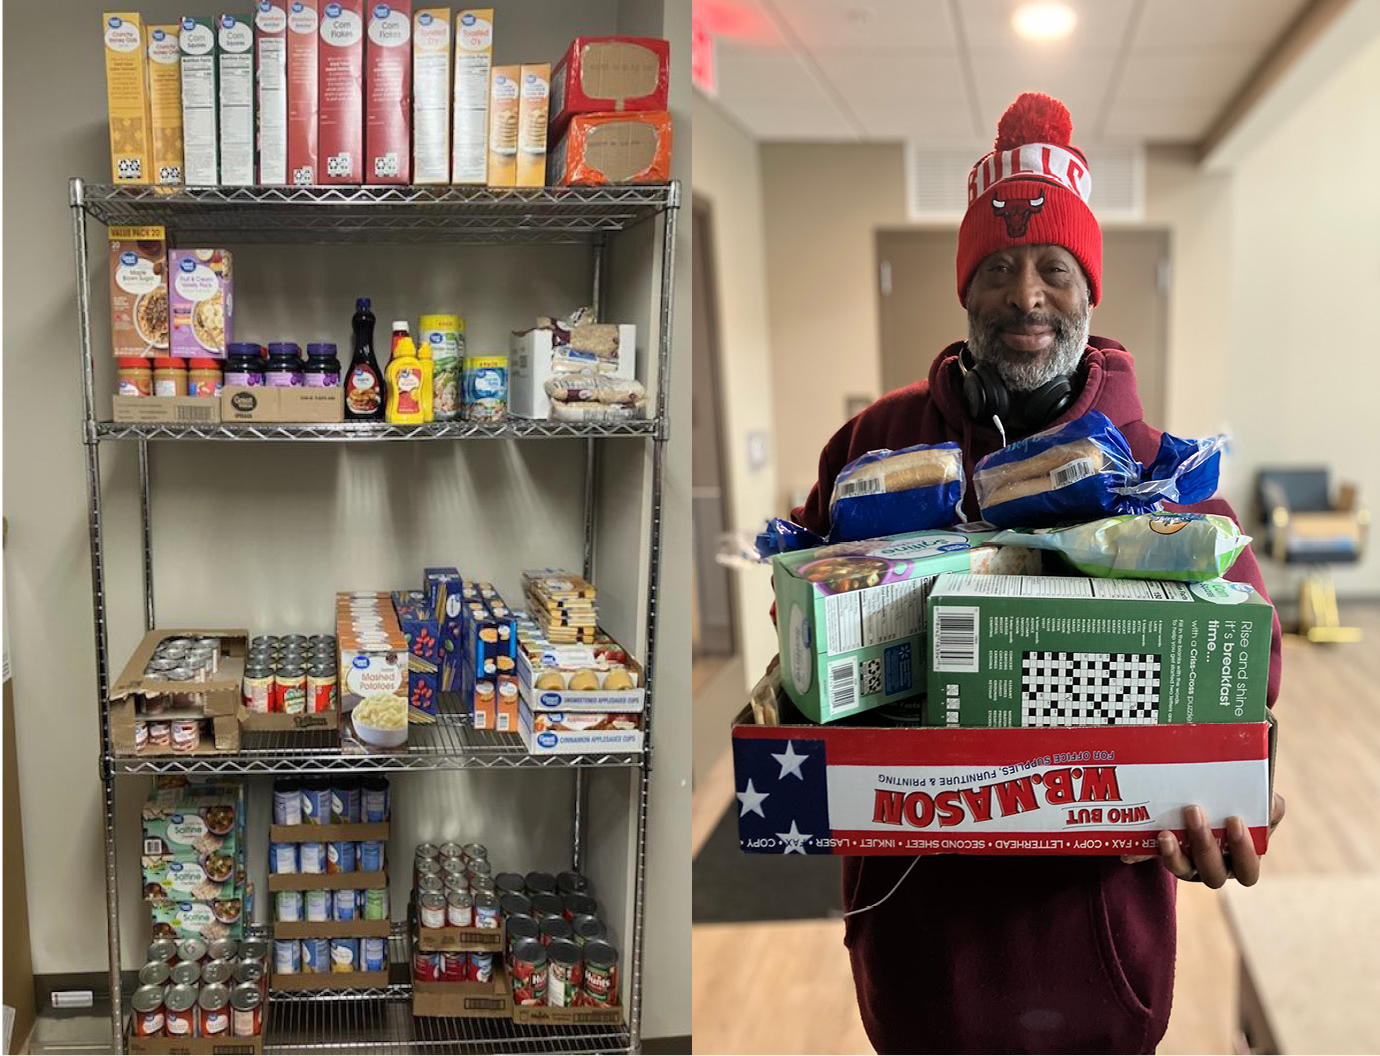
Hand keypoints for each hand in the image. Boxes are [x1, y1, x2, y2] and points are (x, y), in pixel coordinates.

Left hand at [1121, 793, 1285, 887]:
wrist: (1200, 795)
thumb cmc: (1236, 801)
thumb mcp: (1253, 800)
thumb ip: (1266, 803)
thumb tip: (1272, 804)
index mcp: (1241, 859)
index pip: (1248, 869)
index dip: (1243, 851)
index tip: (1234, 821)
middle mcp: (1215, 868)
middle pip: (1213, 874)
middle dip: (1204, 845)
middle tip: (1194, 811)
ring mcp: (1188, 864)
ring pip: (1182, 870)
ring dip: (1174, 855)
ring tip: (1165, 833)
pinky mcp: (1162, 854)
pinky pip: (1149, 859)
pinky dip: (1140, 854)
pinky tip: (1128, 852)